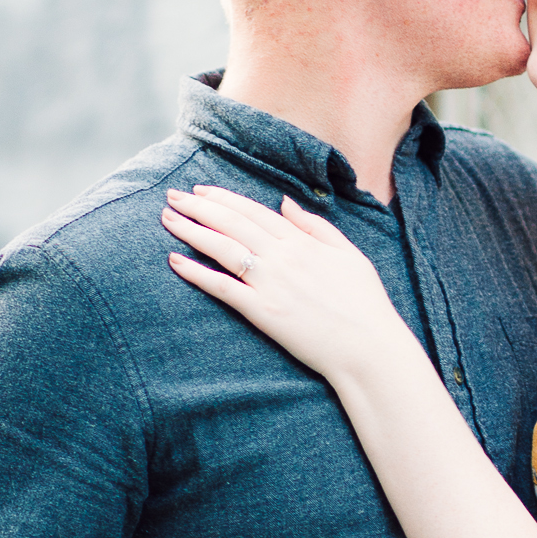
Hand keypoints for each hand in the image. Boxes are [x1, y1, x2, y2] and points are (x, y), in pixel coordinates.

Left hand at [162, 186, 404, 381]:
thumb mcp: (349, 253)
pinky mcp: (263, 311)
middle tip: (172, 196)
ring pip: (223, 248)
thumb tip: (286, 203)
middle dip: (199, 207)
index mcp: (303, 241)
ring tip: (167, 219)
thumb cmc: (365, 303)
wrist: (368, 347)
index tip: (202, 191)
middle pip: (233, 223)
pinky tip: (175, 261)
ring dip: (192, 230)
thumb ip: (316, 226)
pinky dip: (197, 272)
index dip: (225, 199)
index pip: (255, 211)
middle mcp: (283, 256)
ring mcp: (271, 283)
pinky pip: (223, 287)